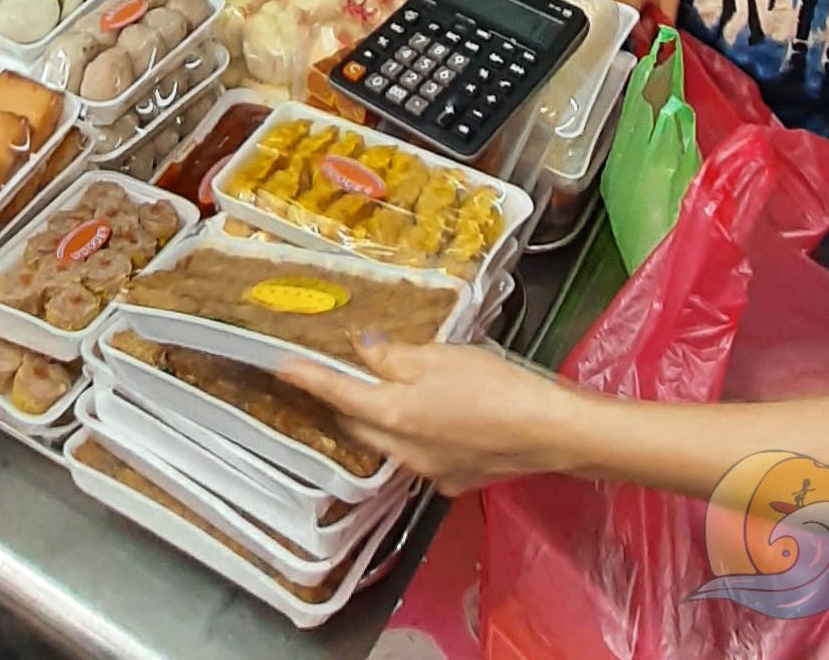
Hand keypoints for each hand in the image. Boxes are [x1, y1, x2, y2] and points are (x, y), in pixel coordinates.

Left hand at [279, 340, 584, 493]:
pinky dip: (414, 435)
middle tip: (334, 375)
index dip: (309, 378)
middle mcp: (403, 451)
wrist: (546, 432)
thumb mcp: (440, 357)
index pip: (339, 393)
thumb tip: (362, 349)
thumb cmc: (492, 385)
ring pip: (388, 444)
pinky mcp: (455, 479)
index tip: (282, 366)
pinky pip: (420, 456)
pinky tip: (435, 419)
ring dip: (378, 420)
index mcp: (394, 415)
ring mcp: (429, 471)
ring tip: (381, 393)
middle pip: (359, 425)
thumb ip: (396, 356)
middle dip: (342, 402)